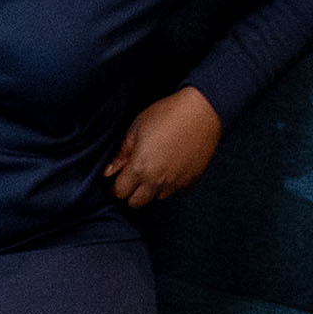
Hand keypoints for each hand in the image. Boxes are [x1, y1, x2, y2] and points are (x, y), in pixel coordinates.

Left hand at [104, 87, 222, 209]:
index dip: (114, 187)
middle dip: (130, 193)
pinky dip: (169, 185)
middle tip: (131, 178)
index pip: (119, 192)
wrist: (203, 111)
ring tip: (153, 170)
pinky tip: (169, 168)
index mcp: (140, 168)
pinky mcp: (191, 181)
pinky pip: (174, 192)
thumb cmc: (167, 114)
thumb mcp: (136, 129)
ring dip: (150, 190)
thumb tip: (109, 171)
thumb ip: (121, 154)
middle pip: (135, 203)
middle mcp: (157, 181)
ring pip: (155, 198)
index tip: (115, 180)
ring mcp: (176, 183)